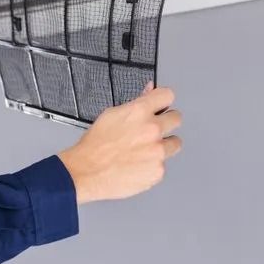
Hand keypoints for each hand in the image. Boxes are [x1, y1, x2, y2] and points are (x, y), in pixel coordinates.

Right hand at [57, 84, 182, 203]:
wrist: (86, 172)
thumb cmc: (95, 145)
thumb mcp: (112, 114)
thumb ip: (136, 103)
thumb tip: (150, 91)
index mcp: (140, 112)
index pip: (168, 95)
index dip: (163, 100)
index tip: (161, 105)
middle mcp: (152, 130)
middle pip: (177, 118)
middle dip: (167, 122)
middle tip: (153, 130)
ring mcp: (157, 152)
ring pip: (175, 143)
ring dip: (164, 145)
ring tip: (145, 150)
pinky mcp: (158, 171)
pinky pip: (164, 164)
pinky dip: (154, 165)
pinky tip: (139, 164)